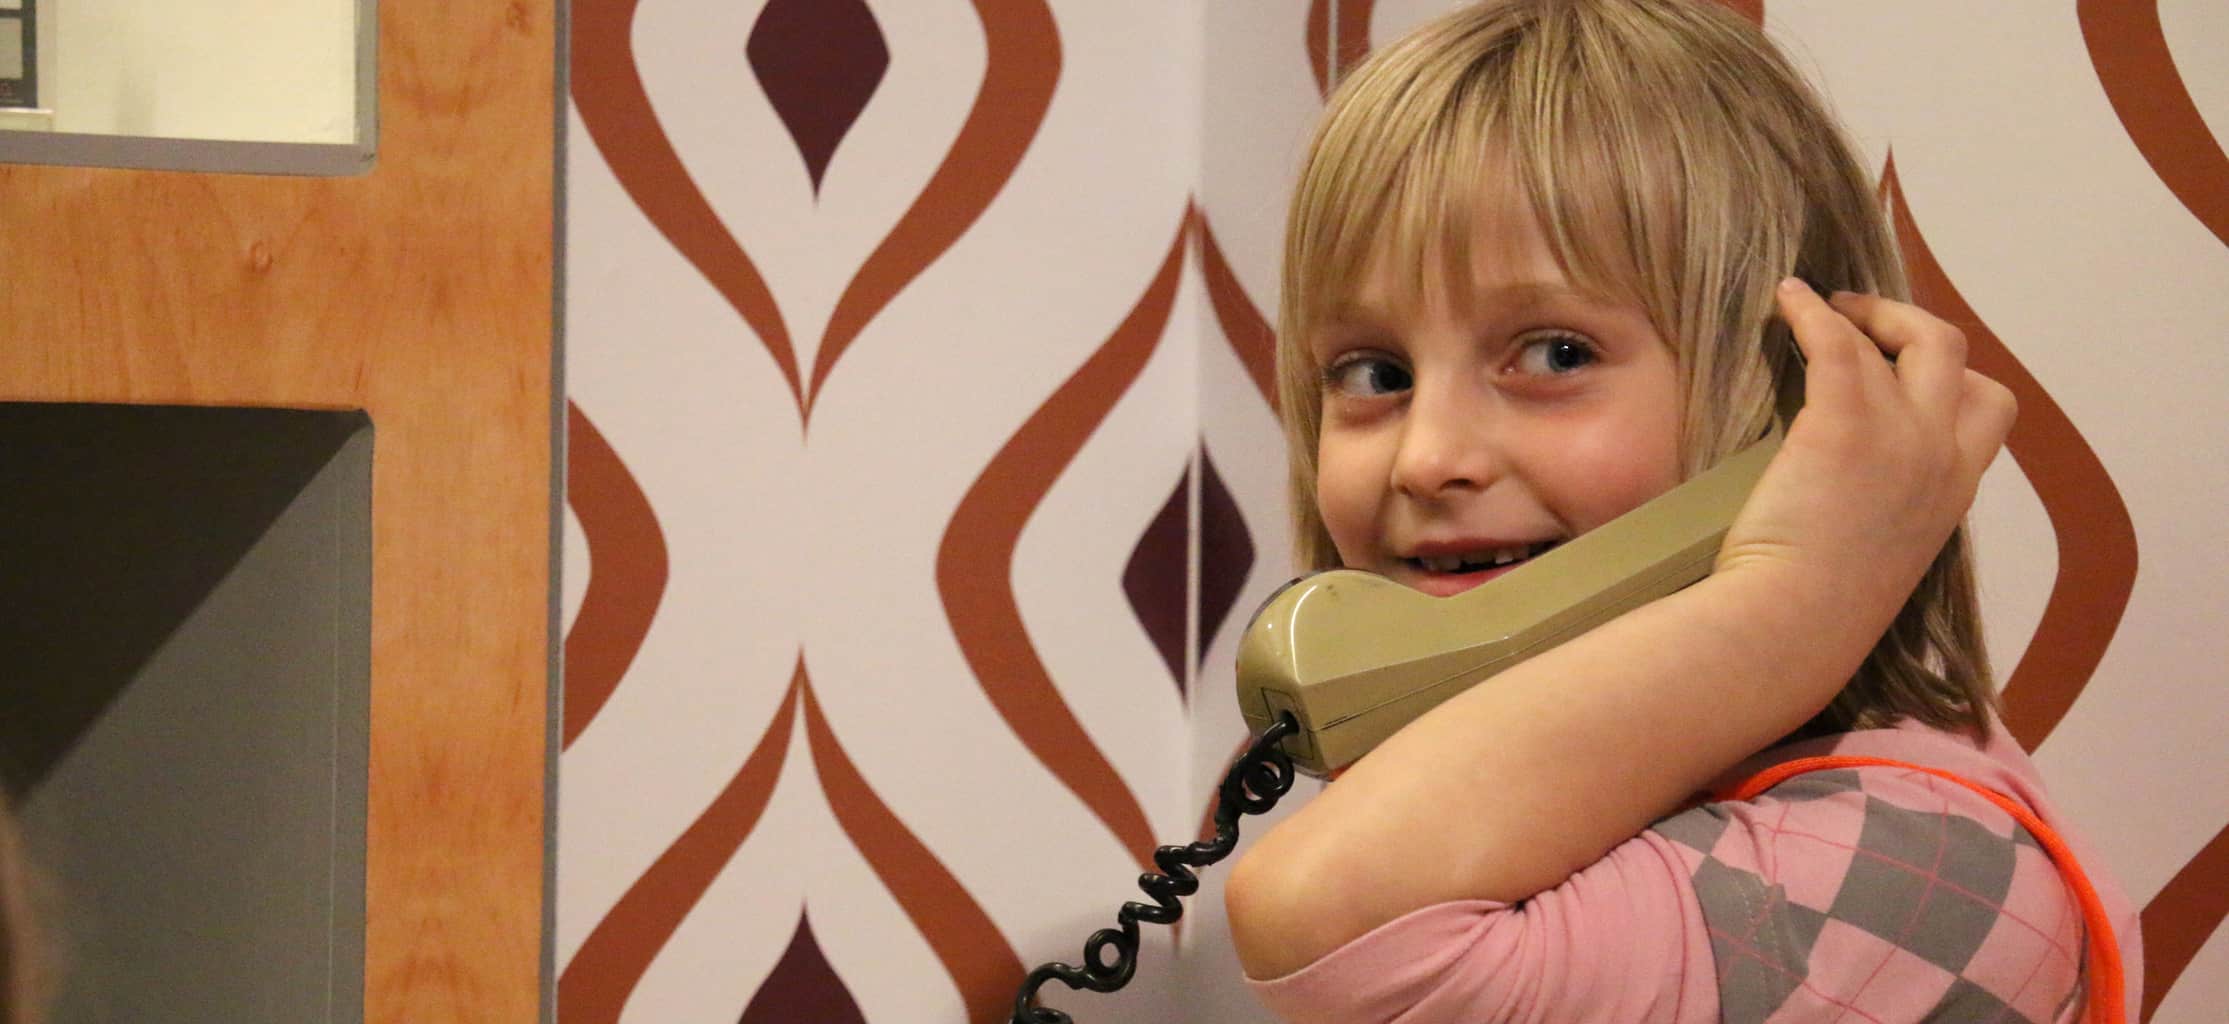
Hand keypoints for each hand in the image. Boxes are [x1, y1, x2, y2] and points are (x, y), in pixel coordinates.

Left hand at [1715, 279, 2015, 635]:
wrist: (1792, 626)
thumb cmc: (1816, 609)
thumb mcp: (1882, 556)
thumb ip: (1889, 511)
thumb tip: (1852, 493)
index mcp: (1953, 492)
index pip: (1988, 410)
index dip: (1952, 378)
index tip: (1907, 372)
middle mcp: (1941, 456)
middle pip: (1954, 355)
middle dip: (1911, 325)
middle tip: (1861, 319)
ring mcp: (1901, 437)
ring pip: (1907, 339)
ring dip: (1863, 312)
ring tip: (1818, 305)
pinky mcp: (1844, 425)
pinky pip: (1837, 342)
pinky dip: (1812, 310)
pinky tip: (1786, 297)